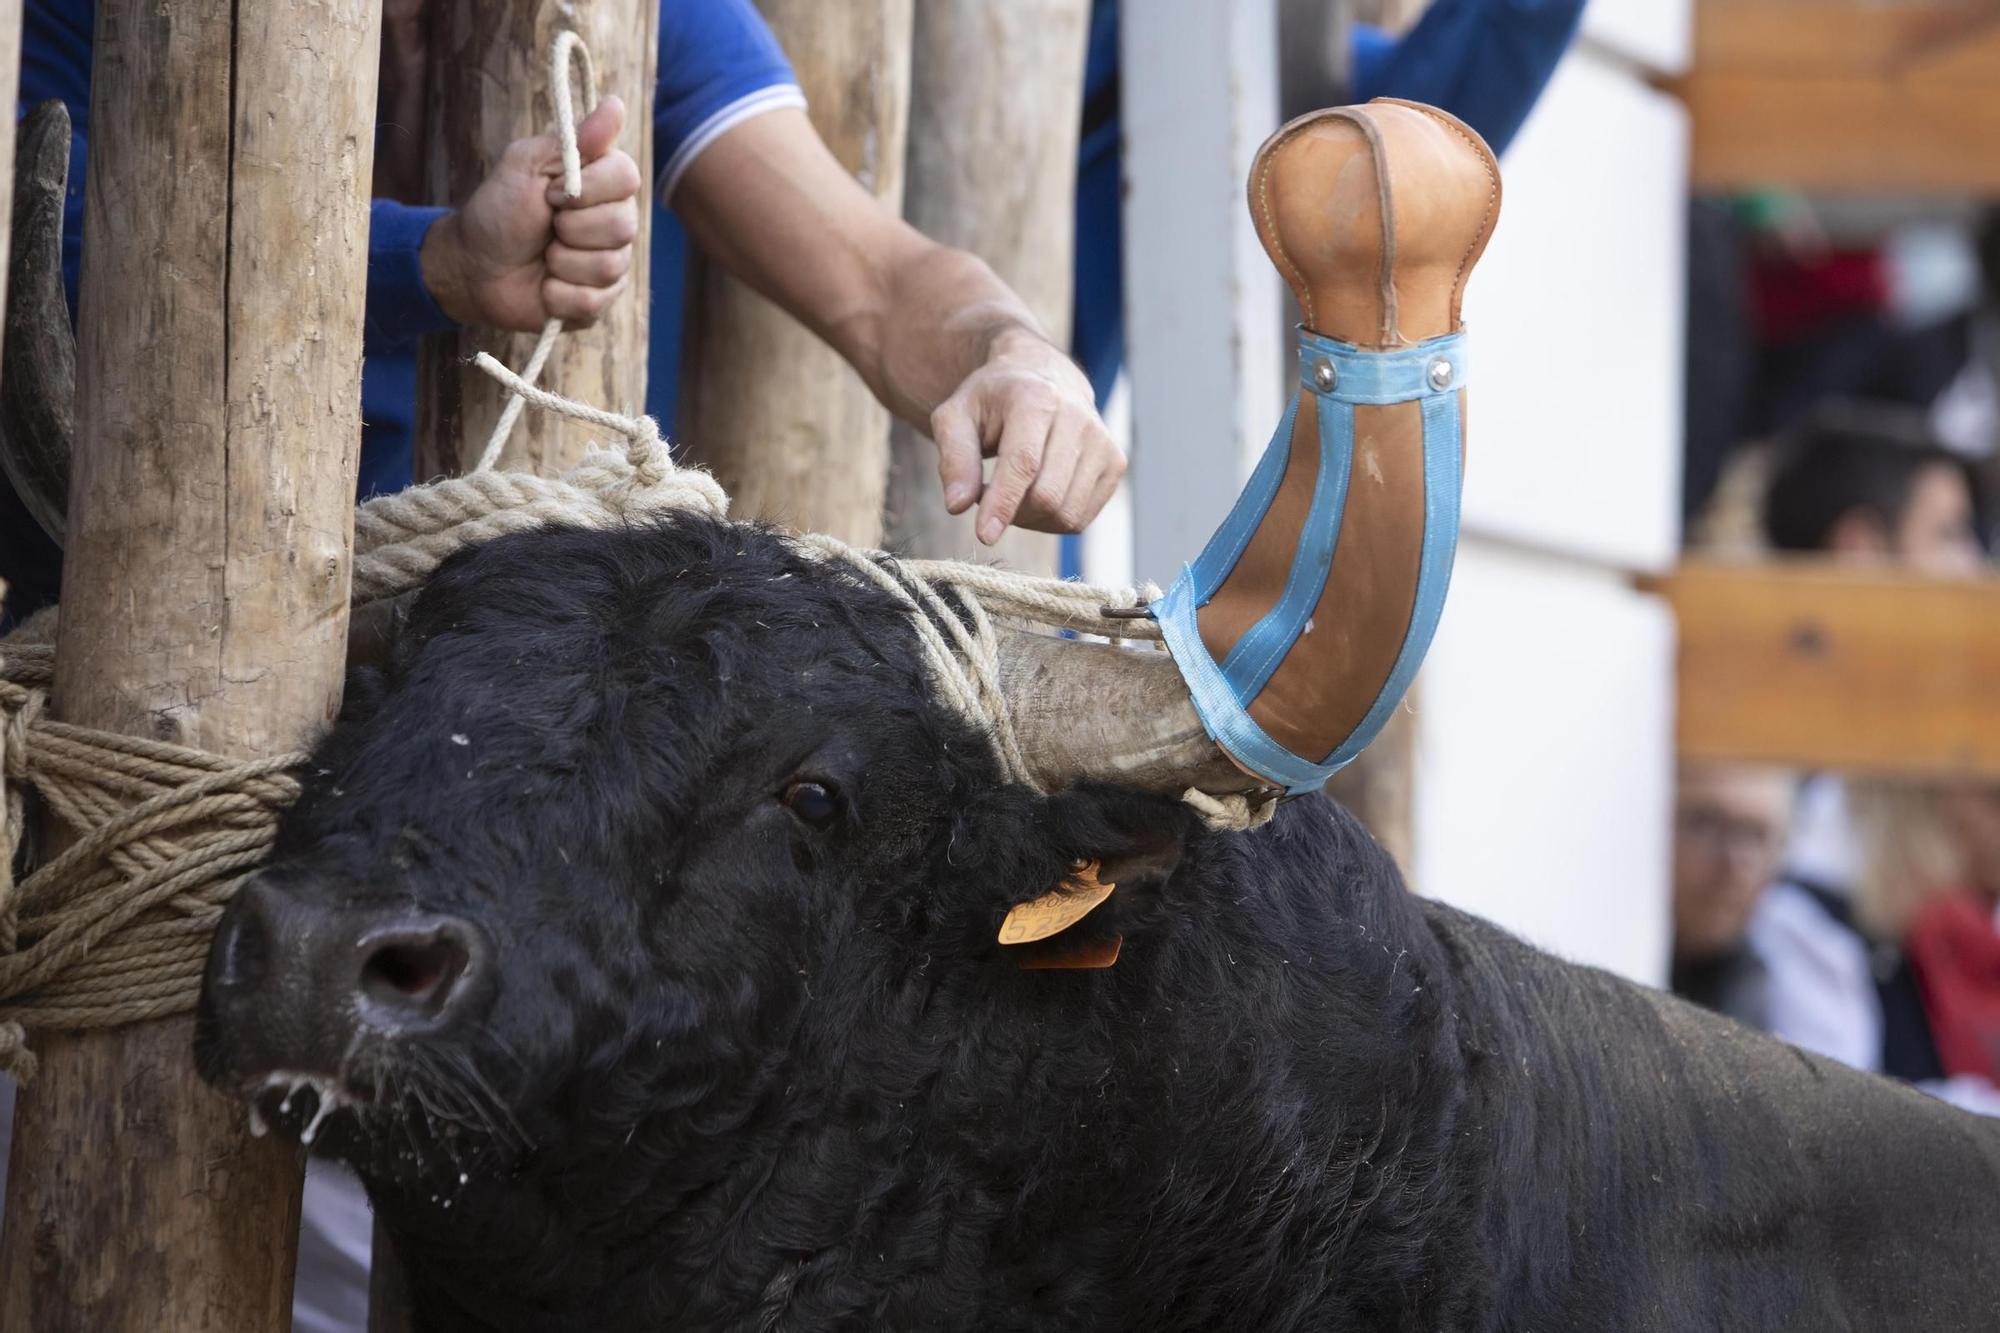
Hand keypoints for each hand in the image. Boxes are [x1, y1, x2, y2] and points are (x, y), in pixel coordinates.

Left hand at [420, 96, 641, 331]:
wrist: (475, 267)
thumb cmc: (499, 211)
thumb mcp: (526, 164)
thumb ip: (573, 139)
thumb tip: (616, 104)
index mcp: (603, 184)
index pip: (628, 177)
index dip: (587, 188)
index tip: (551, 191)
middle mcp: (615, 222)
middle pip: (623, 225)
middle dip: (570, 228)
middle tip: (546, 226)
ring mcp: (610, 265)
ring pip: (609, 266)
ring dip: (561, 263)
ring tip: (543, 257)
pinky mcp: (598, 302)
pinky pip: (594, 301)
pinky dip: (558, 294)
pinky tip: (545, 287)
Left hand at [930, 328, 1124, 544]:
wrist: (1042, 376)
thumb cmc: (993, 402)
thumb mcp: (956, 417)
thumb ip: (953, 459)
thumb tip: (957, 506)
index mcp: (1036, 398)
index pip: (1024, 463)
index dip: (1003, 503)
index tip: (985, 534)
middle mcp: (1078, 417)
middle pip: (1047, 496)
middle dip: (1011, 512)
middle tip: (988, 495)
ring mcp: (1103, 442)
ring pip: (1066, 514)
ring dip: (1030, 519)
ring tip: (1012, 492)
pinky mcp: (1115, 463)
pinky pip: (1080, 519)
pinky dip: (1051, 519)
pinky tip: (1036, 494)